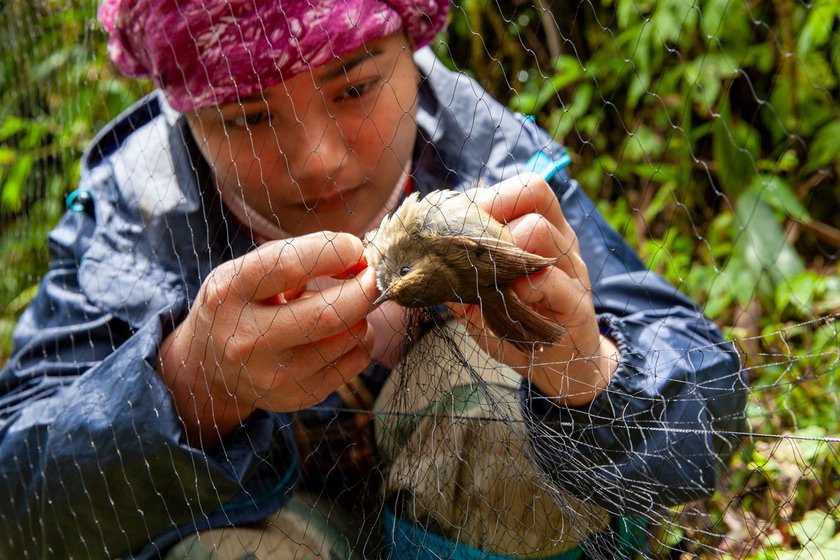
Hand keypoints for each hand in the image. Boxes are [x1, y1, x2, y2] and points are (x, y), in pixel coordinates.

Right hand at [157, 231, 378, 446]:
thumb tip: (358, 255)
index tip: (354, 247)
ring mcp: (275, 375)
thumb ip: (297, 256)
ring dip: (361, 313)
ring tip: (344, 304)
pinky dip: (360, 339)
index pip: (289, 266)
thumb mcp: (246, 271)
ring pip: (350, 336)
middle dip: (364, 288)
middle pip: (329, 313)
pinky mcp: (299, 396)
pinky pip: (356, 360)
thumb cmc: (237, 306)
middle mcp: (249, 339)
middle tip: (370, 275)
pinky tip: (340, 331)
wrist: (207, 368)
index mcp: (230, 293)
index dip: (334, 251)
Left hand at [457, 173, 618, 406]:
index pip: (523, 188)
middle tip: (472, 249)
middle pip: (532, 195)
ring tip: (490, 280)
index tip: (460, 221)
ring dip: (503, 252)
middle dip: (491, 216)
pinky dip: (520, 289)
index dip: (488, 196)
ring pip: (537, 229)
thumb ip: (460, 277)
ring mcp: (572, 269)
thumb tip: (423, 262)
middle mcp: (560, 241)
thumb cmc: (517, 326)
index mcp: (542, 232)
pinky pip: (546, 279)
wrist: (559, 366)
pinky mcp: (576, 302)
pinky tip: (508, 304)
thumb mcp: (482, 298)